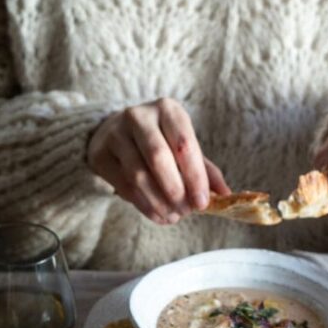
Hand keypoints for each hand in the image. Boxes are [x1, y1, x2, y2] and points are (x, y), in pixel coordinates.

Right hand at [87, 98, 229, 223]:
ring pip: (138, 175)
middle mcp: (139, 116)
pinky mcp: (101, 153)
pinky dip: (143, 205)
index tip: (202, 203)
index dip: (195, 177)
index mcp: (168, 110)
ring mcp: (116, 133)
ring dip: (158, 202)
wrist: (115, 133)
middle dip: (175, 191)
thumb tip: (226, 195)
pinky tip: (157, 215)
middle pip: (158, 158)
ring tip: (172, 217)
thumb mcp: (183, 147)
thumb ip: (204, 169)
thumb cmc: (158, 141)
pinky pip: (124, 186)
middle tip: (185, 212)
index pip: (184, 144)